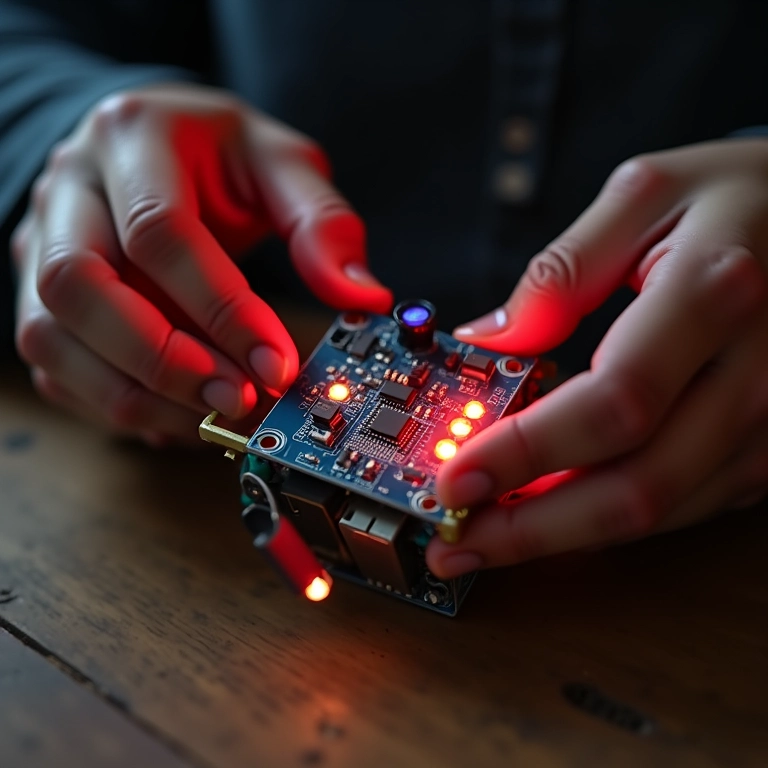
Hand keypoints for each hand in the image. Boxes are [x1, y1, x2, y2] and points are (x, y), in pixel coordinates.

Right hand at [11, 84, 391, 443]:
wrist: (152, 145)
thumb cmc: (218, 156)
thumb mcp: (282, 164)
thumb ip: (322, 224)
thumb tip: (363, 297)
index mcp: (132, 138)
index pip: (162, 234)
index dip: (222, 311)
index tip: (276, 365)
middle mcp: (68, 190)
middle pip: (78, 287)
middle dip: (165, 360)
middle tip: (238, 398)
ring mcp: (39, 243)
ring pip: (51, 336)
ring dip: (136, 394)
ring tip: (214, 414)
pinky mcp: (36, 295)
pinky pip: (57, 367)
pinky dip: (116, 403)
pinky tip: (177, 412)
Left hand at [428, 139, 767, 577]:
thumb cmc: (740, 198)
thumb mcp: (644, 194)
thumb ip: (559, 272)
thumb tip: (487, 341)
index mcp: (713, 293)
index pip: (613, 401)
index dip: (528, 451)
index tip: (455, 479)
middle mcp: (754, 373)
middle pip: (635, 484)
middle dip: (531, 527)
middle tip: (454, 539)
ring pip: (657, 510)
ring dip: (561, 536)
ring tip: (484, 539)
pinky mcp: (765, 448)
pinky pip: (680, 505)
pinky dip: (606, 520)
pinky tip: (550, 516)